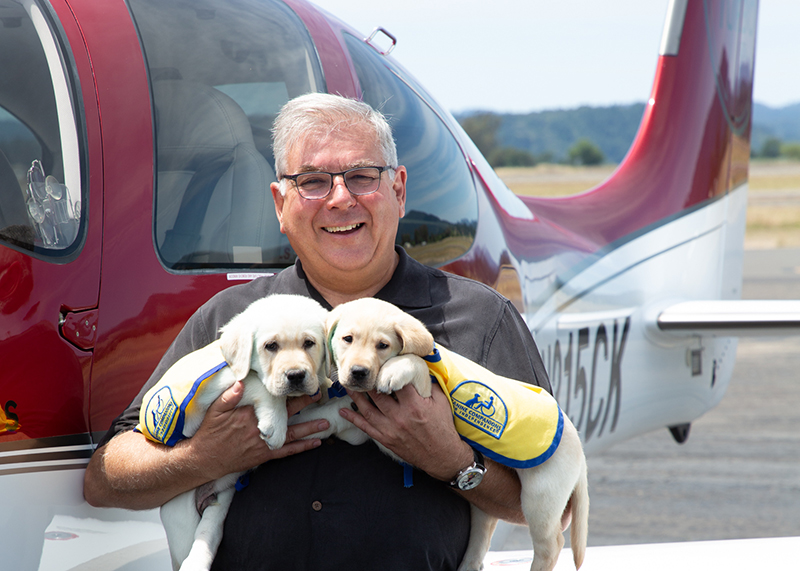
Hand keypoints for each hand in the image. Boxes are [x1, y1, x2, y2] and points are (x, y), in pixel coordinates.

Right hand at [190, 381, 329, 479]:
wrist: (204, 460)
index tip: (302, 384)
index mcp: (249, 414)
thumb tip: (240, 381)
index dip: (289, 392)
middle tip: (319, 395)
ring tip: (325, 423)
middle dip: (304, 404)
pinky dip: (301, 448)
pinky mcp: (264, 455)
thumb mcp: (215, 411)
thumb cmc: (210, 433)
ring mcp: (263, 443)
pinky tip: (315, 443)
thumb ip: (228, 396)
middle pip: (287, 414)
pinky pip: (286, 452)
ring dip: (310, 428)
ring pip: (291, 434)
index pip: (274, 400)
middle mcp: (260, 428)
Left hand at [339, 382, 472, 481]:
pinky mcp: (386, 439)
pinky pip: (366, 428)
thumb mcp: (441, 403)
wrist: (442, 456)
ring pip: (368, 410)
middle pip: (378, 395)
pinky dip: (354, 419)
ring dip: (356, 397)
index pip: (396, 383)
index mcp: (415, 405)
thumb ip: (429, 386)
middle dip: (368, 383)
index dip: (387, 371)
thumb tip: (420, 371)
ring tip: (347, 386)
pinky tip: (344, 411)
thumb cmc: (443, 428)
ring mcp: (391, 429)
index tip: (380, 364)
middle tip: (360, 373)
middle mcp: (400, 416)